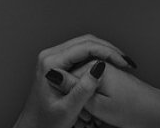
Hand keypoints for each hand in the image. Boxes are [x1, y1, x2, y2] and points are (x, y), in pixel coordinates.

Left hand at [13, 35, 136, 127]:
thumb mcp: (68, 110)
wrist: (33, 126)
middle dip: (108, 49)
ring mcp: (53, 57)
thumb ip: (83, 89)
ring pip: (84, 44)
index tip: (123, 63)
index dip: (107, 52)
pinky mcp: (57, 62)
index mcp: (50, 63)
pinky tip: (108, 64)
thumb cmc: (47, 122)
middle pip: (85, 41)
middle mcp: (50, 55)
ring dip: (104, 51)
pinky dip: (97, 55)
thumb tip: (100, 67)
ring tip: (121, 62)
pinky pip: (80, 52)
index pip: (84, 48)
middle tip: (126, 61)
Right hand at [68, 63, 159, 127]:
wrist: (155, 111)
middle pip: (73, 78)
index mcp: (93, 65)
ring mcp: (104, 68)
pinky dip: (93, 99)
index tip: (76, 112)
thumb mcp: (97, 105)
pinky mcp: (109, 75)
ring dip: (85, 100)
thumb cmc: (132, 110)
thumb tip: (53, 74)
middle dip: (76, 98)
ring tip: (93, 117)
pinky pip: (92, 86)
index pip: (64, 76)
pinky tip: (99, 111)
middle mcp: (98, 62)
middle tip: (87, 118)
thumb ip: (74, 89)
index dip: (67, 96)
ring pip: (83, 84)